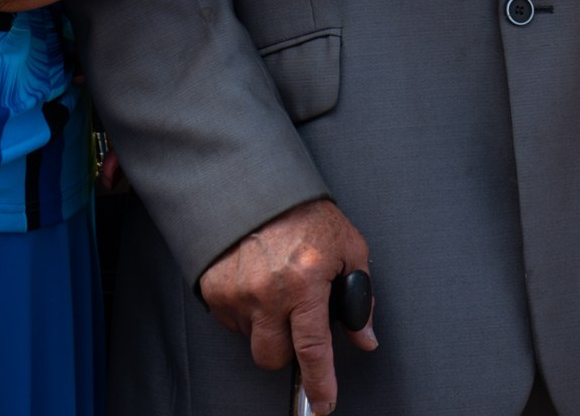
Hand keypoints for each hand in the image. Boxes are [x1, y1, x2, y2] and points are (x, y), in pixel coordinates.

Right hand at [198, 198, 376, 414]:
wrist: (256, 185)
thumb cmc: (305, 215)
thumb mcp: (348, 247)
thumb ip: (359, 297)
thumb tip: (366, 338)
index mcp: (304, 283)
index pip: (313, 350)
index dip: (320, 383)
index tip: (323, 404)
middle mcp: (267, 292)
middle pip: (274, 357)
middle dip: (287, 348)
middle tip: (296, 318)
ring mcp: (236, 292)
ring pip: (252, 340)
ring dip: (265, 326)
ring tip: (275, 289)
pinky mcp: (213, 289)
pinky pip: (231, 322)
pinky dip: (245, 312)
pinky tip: (255, 283)